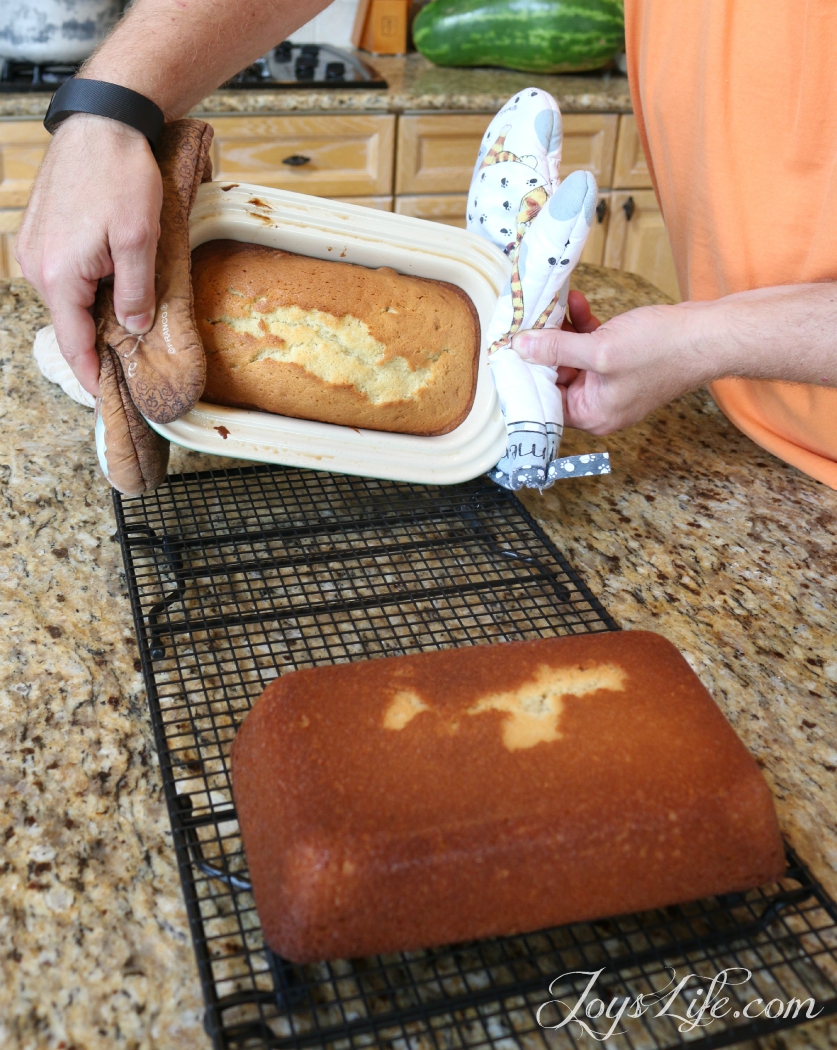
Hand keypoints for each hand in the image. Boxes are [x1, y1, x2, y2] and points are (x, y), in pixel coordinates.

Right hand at [15, 113, 161, 395]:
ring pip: (67, 300)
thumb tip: (131, 329)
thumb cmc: (121, 176)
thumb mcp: (140, 240)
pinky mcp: (40, 234)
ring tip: (124, 328)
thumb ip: (135, 292)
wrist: (103, 123)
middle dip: (95, 345)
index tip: (107, 396)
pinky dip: (85, 291)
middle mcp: (37, 266)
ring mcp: (34, 249)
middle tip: (126, 365)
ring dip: (93, 315)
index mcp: (59, 275)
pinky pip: (63, 277)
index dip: (92, 374)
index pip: (74, 342)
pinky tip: (110, 291)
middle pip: (68, 323)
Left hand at [514, 291, 709, 434]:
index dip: (527, 376)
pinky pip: (590, 345)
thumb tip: (520, 348)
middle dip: (543, 348)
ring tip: (551, 304)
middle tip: (526, 320)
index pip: (545, 402)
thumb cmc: (661, 350)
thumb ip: (557, 350)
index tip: (508, 350)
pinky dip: (582, 325)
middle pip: (556, 378)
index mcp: (593, 415)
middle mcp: (600, 404)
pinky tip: (577, 302)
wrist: (708, 335)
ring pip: (572, 358)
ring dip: (561, 331)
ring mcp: (611, 382)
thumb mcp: (600, 350)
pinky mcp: (621, 361)